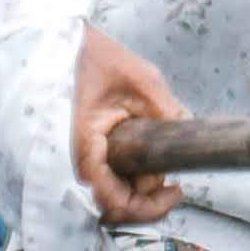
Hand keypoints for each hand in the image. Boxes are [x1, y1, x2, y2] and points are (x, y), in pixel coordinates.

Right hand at [69, 27, 187, 224]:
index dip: (147, 208)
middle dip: (146, 198)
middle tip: (172, 182)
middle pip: (111, 207)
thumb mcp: (143, 80)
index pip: (113, 201)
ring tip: (158, 163)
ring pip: (107, 196)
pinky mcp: (80, 152)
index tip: (175, 192)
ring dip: (137, 188)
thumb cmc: (92, 56)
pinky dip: (125, 178)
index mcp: (85, 147)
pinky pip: (102, 179)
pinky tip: (143, 162)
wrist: (58, 42)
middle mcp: (73, 160)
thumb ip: (168, 112)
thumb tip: (190, 136)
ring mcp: (75, 158)